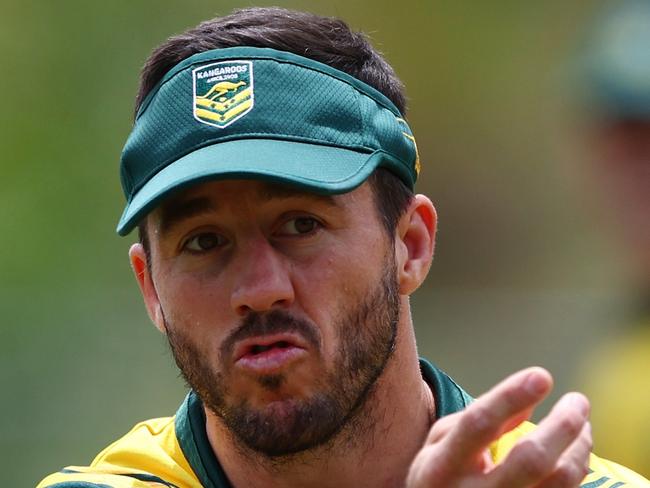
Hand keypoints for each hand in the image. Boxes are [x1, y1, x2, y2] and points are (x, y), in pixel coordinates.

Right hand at [406, 368, 591, 486]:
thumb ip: (477, 419)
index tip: (541, 376)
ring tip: (582, 424)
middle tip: (577, 401)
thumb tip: (529, 398)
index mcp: (442, 467)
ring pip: (558, 482)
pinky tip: (576, 452)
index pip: (479, 425)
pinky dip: (578, 469)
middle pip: (531, 459)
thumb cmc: (439, 477)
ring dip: (579, 447)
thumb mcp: (439, 444)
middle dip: (562, 424)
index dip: (511, 397)